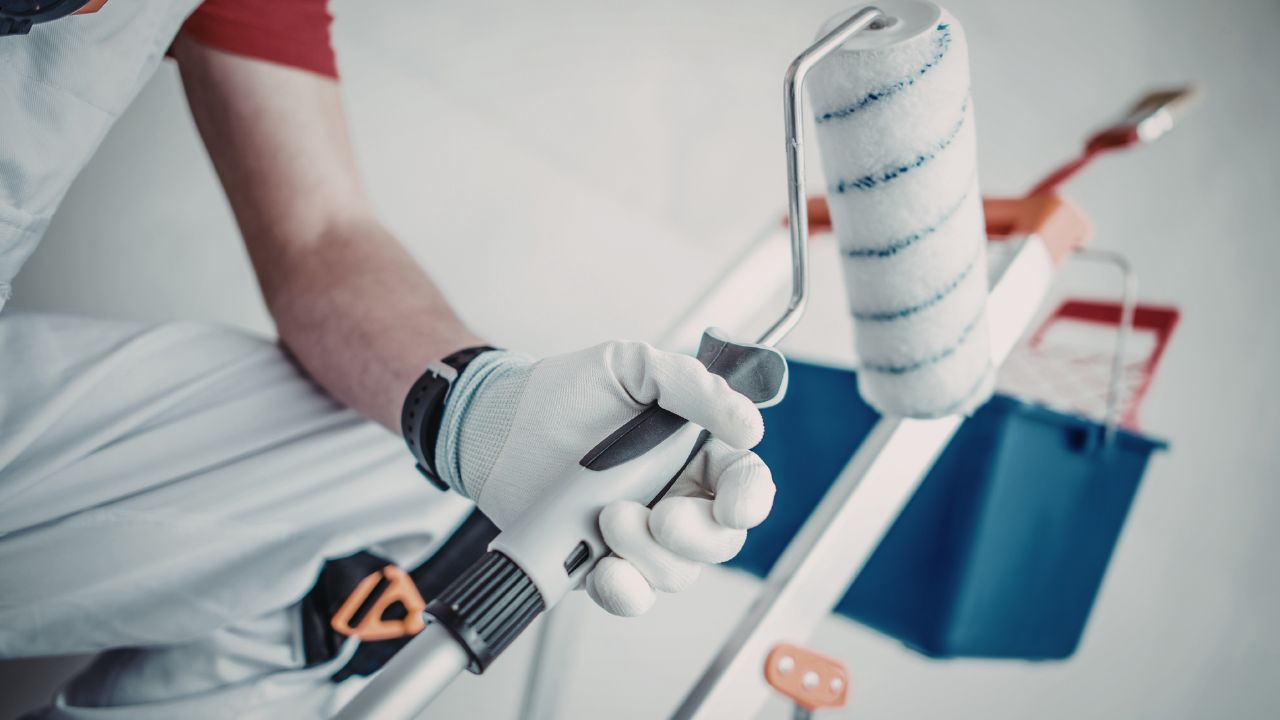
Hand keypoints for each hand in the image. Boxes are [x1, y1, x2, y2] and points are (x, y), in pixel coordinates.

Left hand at [435, 341, 774, 615]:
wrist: (496, 426)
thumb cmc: (563, 391)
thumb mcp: (631, 366)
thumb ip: (692, 385)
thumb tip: (749, 422)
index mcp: (693, 451)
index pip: (745, 482)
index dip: (750, 498)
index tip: (733, 506)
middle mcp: (675, 497)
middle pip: (721, 540)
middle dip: (696, 536)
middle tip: (660, 516)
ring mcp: (640, 536)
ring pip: (677, 572)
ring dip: (648, 554)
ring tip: (607, 518)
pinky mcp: (602, 564)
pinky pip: (631, 595)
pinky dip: (623, 591)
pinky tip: (603, 571)